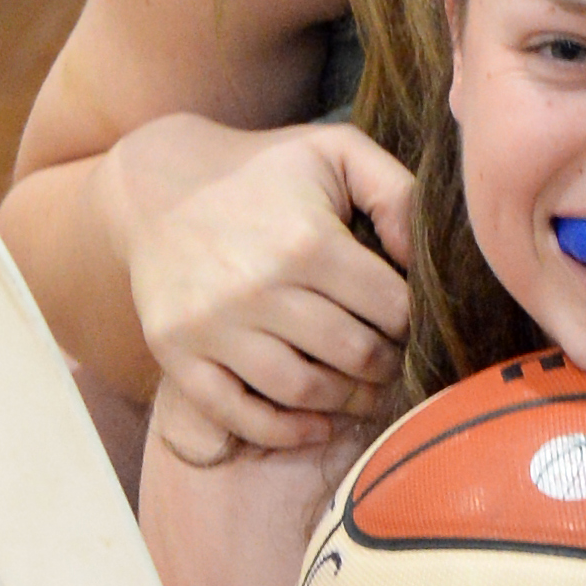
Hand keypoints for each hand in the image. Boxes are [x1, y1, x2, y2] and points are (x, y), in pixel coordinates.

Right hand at [127, 124, 413, 456]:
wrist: (160, 186)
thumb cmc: (264, 171)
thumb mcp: (335, 152)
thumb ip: (395, 192)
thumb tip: (425, 260)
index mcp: (307, 239)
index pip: (390, 308)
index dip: (414, 322)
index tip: (416, 324)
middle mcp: (259, 288)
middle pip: (353, 355)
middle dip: (388, 366)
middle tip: (398, 364)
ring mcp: (213, 326)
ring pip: (304, 391)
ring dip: (348, 402)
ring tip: (366, 393)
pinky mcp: (177, 354)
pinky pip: (238, 415)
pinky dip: (285, 433)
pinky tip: (317, 425)